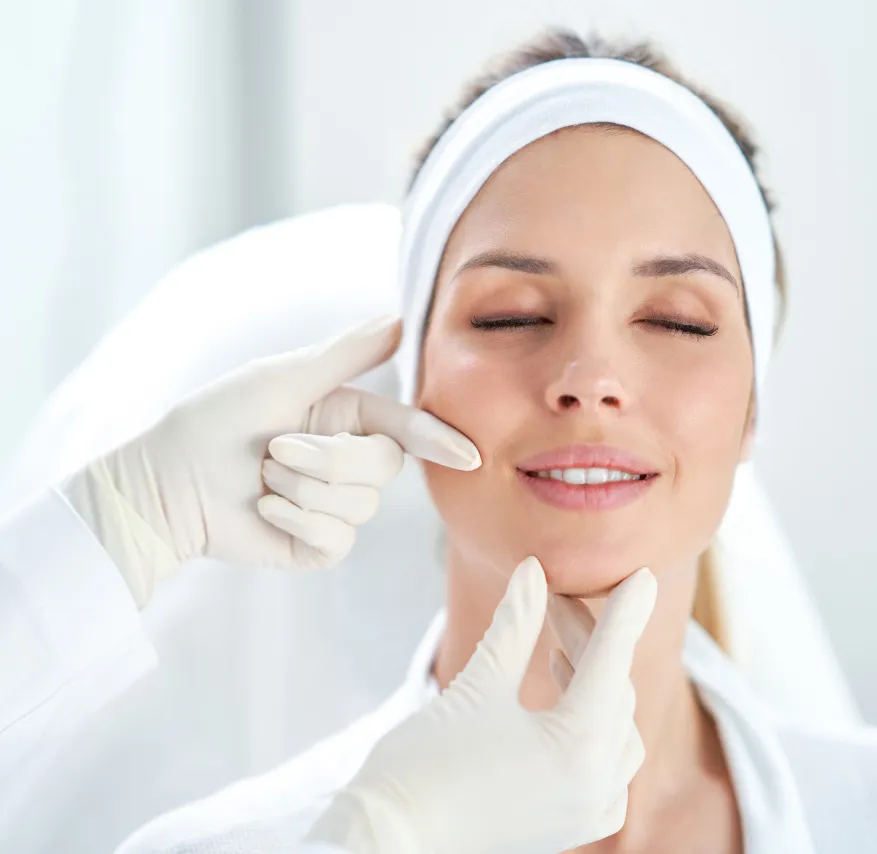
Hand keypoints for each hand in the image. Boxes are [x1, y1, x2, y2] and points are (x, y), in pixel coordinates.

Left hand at [63, 316, 479, 605]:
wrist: (167, 483)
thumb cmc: (217, 419)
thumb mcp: (283, 377)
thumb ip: (346, 353)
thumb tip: (401, 320)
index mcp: (345, 417)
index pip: (405, 428)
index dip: (438, 439)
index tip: (469, 454)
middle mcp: (346, 461)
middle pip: (384, 467)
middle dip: (328, 459)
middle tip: (275, 449)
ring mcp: (333, 507)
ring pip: (361, 506)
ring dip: (302, 490)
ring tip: (261, 478)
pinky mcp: (317, 546)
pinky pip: (337, 540)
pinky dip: (296, 522)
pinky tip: (264, 510)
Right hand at [307, 558, 657, 853]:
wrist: (389, 841)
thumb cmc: (427, 762)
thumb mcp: (477, 685)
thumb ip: (515, 624)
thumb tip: (532, 570)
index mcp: (578, 745)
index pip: (612, 659)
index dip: (625, 611)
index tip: (642, 574)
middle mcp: (594, 783)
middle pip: (611, 690)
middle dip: (587, 639)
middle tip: (554, 598)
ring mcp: (583, 811)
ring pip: (615, 731)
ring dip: (594, 683)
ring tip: (560, 649)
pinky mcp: (566, 826)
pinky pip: (607, 772)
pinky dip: (596, 730)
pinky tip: (567, 707)